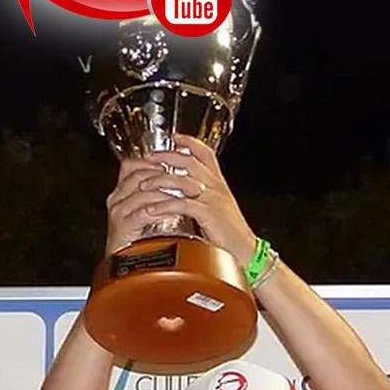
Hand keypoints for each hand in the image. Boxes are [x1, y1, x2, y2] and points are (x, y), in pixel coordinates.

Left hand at [103, 135, 257, 266]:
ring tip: (143, 185)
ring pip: (182, 180)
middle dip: (166, 157)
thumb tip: (184, 194)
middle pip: (189, 162)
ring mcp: (212, 199)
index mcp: (218, 183)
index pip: (205, 154)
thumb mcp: (218, 209)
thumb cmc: (231, 233)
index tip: (173, 138)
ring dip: (159, 181)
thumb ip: (203, 198)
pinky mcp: (208, 214)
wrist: (246, 250)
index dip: (189, 143)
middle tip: (148, 158)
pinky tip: (151, 209)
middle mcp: (216, 186)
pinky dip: (164, 206)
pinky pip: (182, 204)